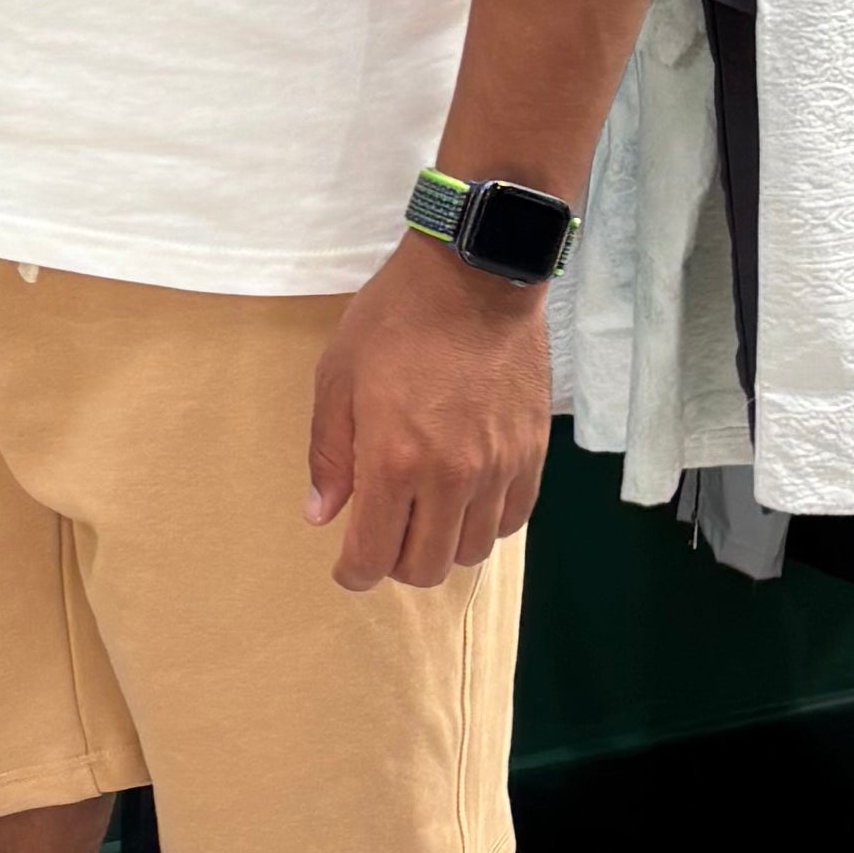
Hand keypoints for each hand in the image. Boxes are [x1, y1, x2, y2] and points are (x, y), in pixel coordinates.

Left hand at [307, 238, 548, 591]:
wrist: (476, 278)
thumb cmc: (396, 320)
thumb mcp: (338, 378)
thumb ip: (329, 455)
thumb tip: (322, 516)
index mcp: (393, 461)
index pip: (374, 556)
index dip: (354, 574)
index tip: (346, 568)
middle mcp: (450, 477)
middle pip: (427, 567)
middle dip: (396, 566)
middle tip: (384, 540)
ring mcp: (497, 468)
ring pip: (472, 551)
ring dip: (442, 547)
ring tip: (425, 518)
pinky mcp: (531, 453)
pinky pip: (512, 520)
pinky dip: (485, 524)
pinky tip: (466, 501)